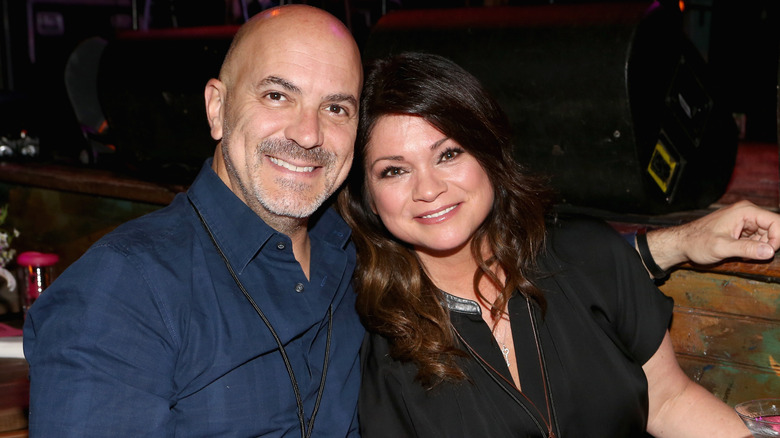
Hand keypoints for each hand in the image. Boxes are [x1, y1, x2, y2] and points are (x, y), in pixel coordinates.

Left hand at [646, 200, 779, 270]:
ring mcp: (744, 221)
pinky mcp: (741, 230)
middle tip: (749, 255)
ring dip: (758, 248)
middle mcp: (747, 213)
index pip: (777, 222)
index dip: (777, 239)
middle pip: (774, 229)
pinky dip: (751, 249)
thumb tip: (770, 251)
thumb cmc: (697, 242)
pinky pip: (756, 240)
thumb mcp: (721, 247)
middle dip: (767, 245)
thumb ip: (746, 249)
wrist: (682, 243)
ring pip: (766, 236)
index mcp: (745, 211)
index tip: (767, 253)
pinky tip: (737, 252)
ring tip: (739, 253)